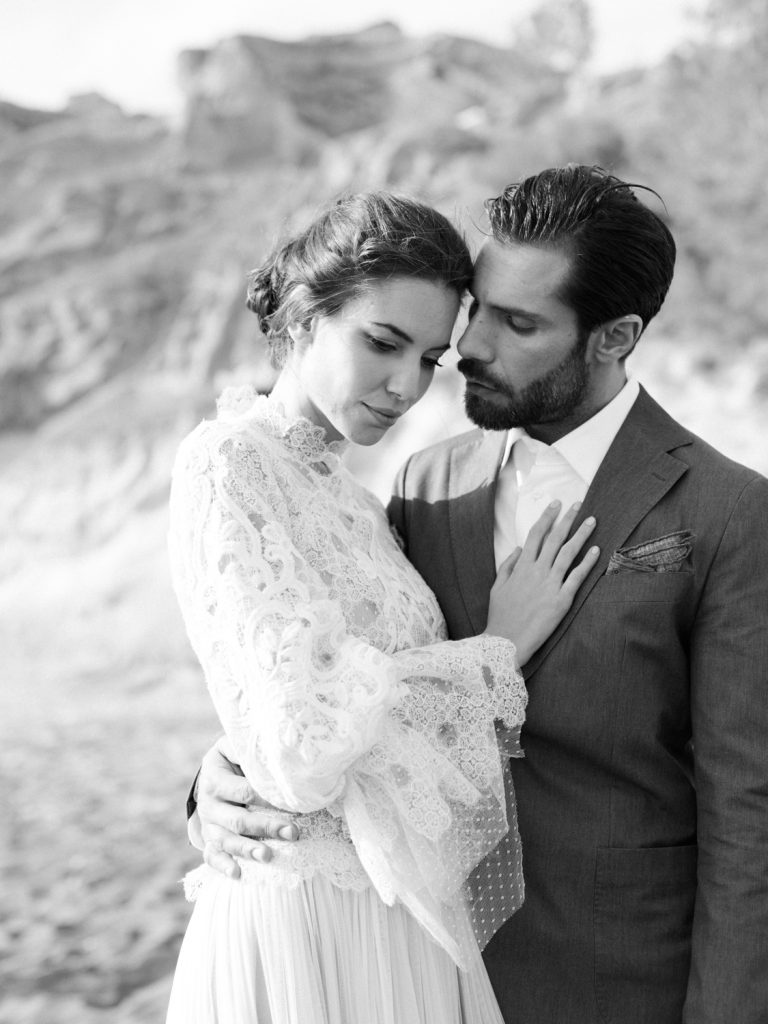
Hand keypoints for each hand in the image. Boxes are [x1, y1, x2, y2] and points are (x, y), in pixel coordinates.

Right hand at [195, 736, 298, 878]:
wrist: (211, 773)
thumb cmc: (233, 759)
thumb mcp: (234, 747)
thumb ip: (249, 749)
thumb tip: (278, 750)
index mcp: (215, 778)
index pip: (244, 791)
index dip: (267, 798)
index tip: (291, 803)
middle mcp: (208, 803)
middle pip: (238, 819)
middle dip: (266, 827)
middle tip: (292, 832)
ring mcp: (207, 824)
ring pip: (226, 840)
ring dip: (248, 850)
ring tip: (269, 856)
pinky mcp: (208, 838)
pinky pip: (211, 855)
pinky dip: (223, 866)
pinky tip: (237, 874)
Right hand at [485, 500, 598, 664]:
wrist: (506, 641)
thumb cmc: (500, 616)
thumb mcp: (497, 587)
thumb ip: (507, 566)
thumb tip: (518, 548)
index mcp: (521, 567)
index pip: (536, 535)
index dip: (547, 517)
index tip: (555, 504)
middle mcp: (537, 571)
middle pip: (554, 538)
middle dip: (567, 519)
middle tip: (578, 504)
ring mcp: (550, 584)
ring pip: (568, 553)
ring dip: (581, 534)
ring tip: (592, 521)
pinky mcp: (561, 600)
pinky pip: (577, 577)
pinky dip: (587, 563)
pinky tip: (596, 551)